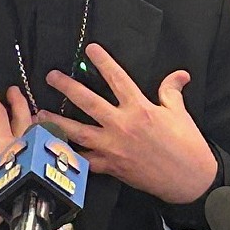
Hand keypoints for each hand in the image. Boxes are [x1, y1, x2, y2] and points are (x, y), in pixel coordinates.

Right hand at [0, 79, 32, 229]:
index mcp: (0, 141)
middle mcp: (17, 152)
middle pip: (23, 122)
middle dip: (19, 104)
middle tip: (14, 91)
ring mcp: (24, 167)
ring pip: (35, 141)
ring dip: (33, 125)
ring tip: (33, 115)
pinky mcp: (23, 181)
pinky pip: (36, 159)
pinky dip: (37, 148)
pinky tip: (33, 148)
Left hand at [41, 43, 217, 204]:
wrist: (191, 180)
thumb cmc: (187, 146)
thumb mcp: (180, 114)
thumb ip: (171, 91)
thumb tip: (179, 74)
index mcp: (140, 109)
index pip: (118, 79)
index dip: (104, 62)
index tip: (90, 48)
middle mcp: (122, 126)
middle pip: (89, 102)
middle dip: (68, 87)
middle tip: (51, 76)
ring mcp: (113, 147)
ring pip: (78, 131)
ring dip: (57, 122)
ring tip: (39, 114)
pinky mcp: (111, 166)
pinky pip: (84, 160)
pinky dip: (68, 155)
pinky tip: (51, 148)